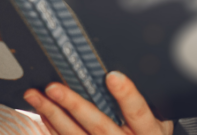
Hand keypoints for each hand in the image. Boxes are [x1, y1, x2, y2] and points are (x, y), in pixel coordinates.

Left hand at [23, 71, 172, 134]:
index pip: (138, 112)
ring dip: (53, 114)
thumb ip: (146, 98)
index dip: (126, 95)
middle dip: (75, 105)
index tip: (112, 76)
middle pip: (100, 125)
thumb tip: (121, 67)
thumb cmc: (149, 132)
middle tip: (54, 87)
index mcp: (149, 131)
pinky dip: (52, 127)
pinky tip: (43, 111)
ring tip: (35, 95)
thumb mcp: (161, 117)